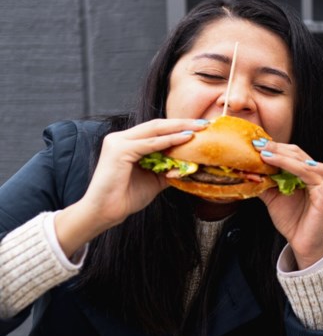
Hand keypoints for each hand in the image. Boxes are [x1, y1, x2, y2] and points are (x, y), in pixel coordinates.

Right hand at [55, 118, 209, 255]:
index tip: (200, 127)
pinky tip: (185, 138)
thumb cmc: (126, 197)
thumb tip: (192, 164)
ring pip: (154, 130)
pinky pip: (150, 144)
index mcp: (126, 142)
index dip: (178, 126)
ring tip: (199, 128)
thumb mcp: (155, 179)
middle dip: (182, 123)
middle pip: (156, 125)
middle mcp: (120, 138)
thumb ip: (169, 168)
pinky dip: (169, 141)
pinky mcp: (119, 150)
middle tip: (203, 123)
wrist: (105, 212)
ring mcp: (118, 142)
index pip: (155, 129)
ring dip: (179, 128)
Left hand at [255, 141, 322, 268]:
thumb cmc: (291, 220)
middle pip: (296, 153)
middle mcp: (315, 173)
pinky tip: (289, 163)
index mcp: (303, 172)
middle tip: (258, 146)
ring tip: (266, 155)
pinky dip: (304, 166)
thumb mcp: (272, 197)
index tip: (255, 144)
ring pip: (303, 161)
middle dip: (276, 148)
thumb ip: (264, 182)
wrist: (301, 241)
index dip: (273, 148)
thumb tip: (247, 169)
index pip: (289, 153)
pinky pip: (318, 173)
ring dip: (283, 156)